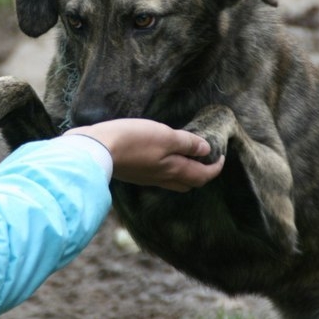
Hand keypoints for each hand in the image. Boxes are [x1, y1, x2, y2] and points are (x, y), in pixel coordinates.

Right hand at [66, 119, 223, 191]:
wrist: (96, 151)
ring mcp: (147, 178)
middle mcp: (162, 178)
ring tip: (187, 157)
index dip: (215, 168)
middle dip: (202, 173)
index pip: (202, 175)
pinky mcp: (134, 174)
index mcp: (174, 170)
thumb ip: (186, 143)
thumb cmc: (133, 140)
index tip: (222, 156)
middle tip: (207, 158)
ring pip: (173, 181)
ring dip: (185, 172)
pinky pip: (158, 177)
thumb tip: (206, 150)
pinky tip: (162, 158)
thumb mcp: (165, 135)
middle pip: (189, 182)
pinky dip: (168, 170)